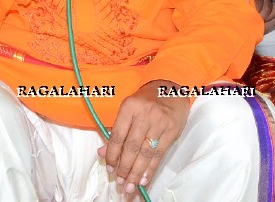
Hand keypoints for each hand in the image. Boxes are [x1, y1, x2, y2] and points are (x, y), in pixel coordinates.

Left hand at [99, 79, 189, 194]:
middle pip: (132, 147)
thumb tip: (102, 152)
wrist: (171, 89)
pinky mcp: (172, 130)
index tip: (110, 168)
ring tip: (130, 185)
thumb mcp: (128, 110)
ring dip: (137, 172)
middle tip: (120, 182)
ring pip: (146, 153)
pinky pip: (159, 154)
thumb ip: (116, 131)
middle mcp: (145, 113)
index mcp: (129, 106)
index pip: (118, 135)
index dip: (112, 155)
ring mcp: (160, 122)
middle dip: (125, 168)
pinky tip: (144, 179)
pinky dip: (151, 169)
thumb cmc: (146, 101)